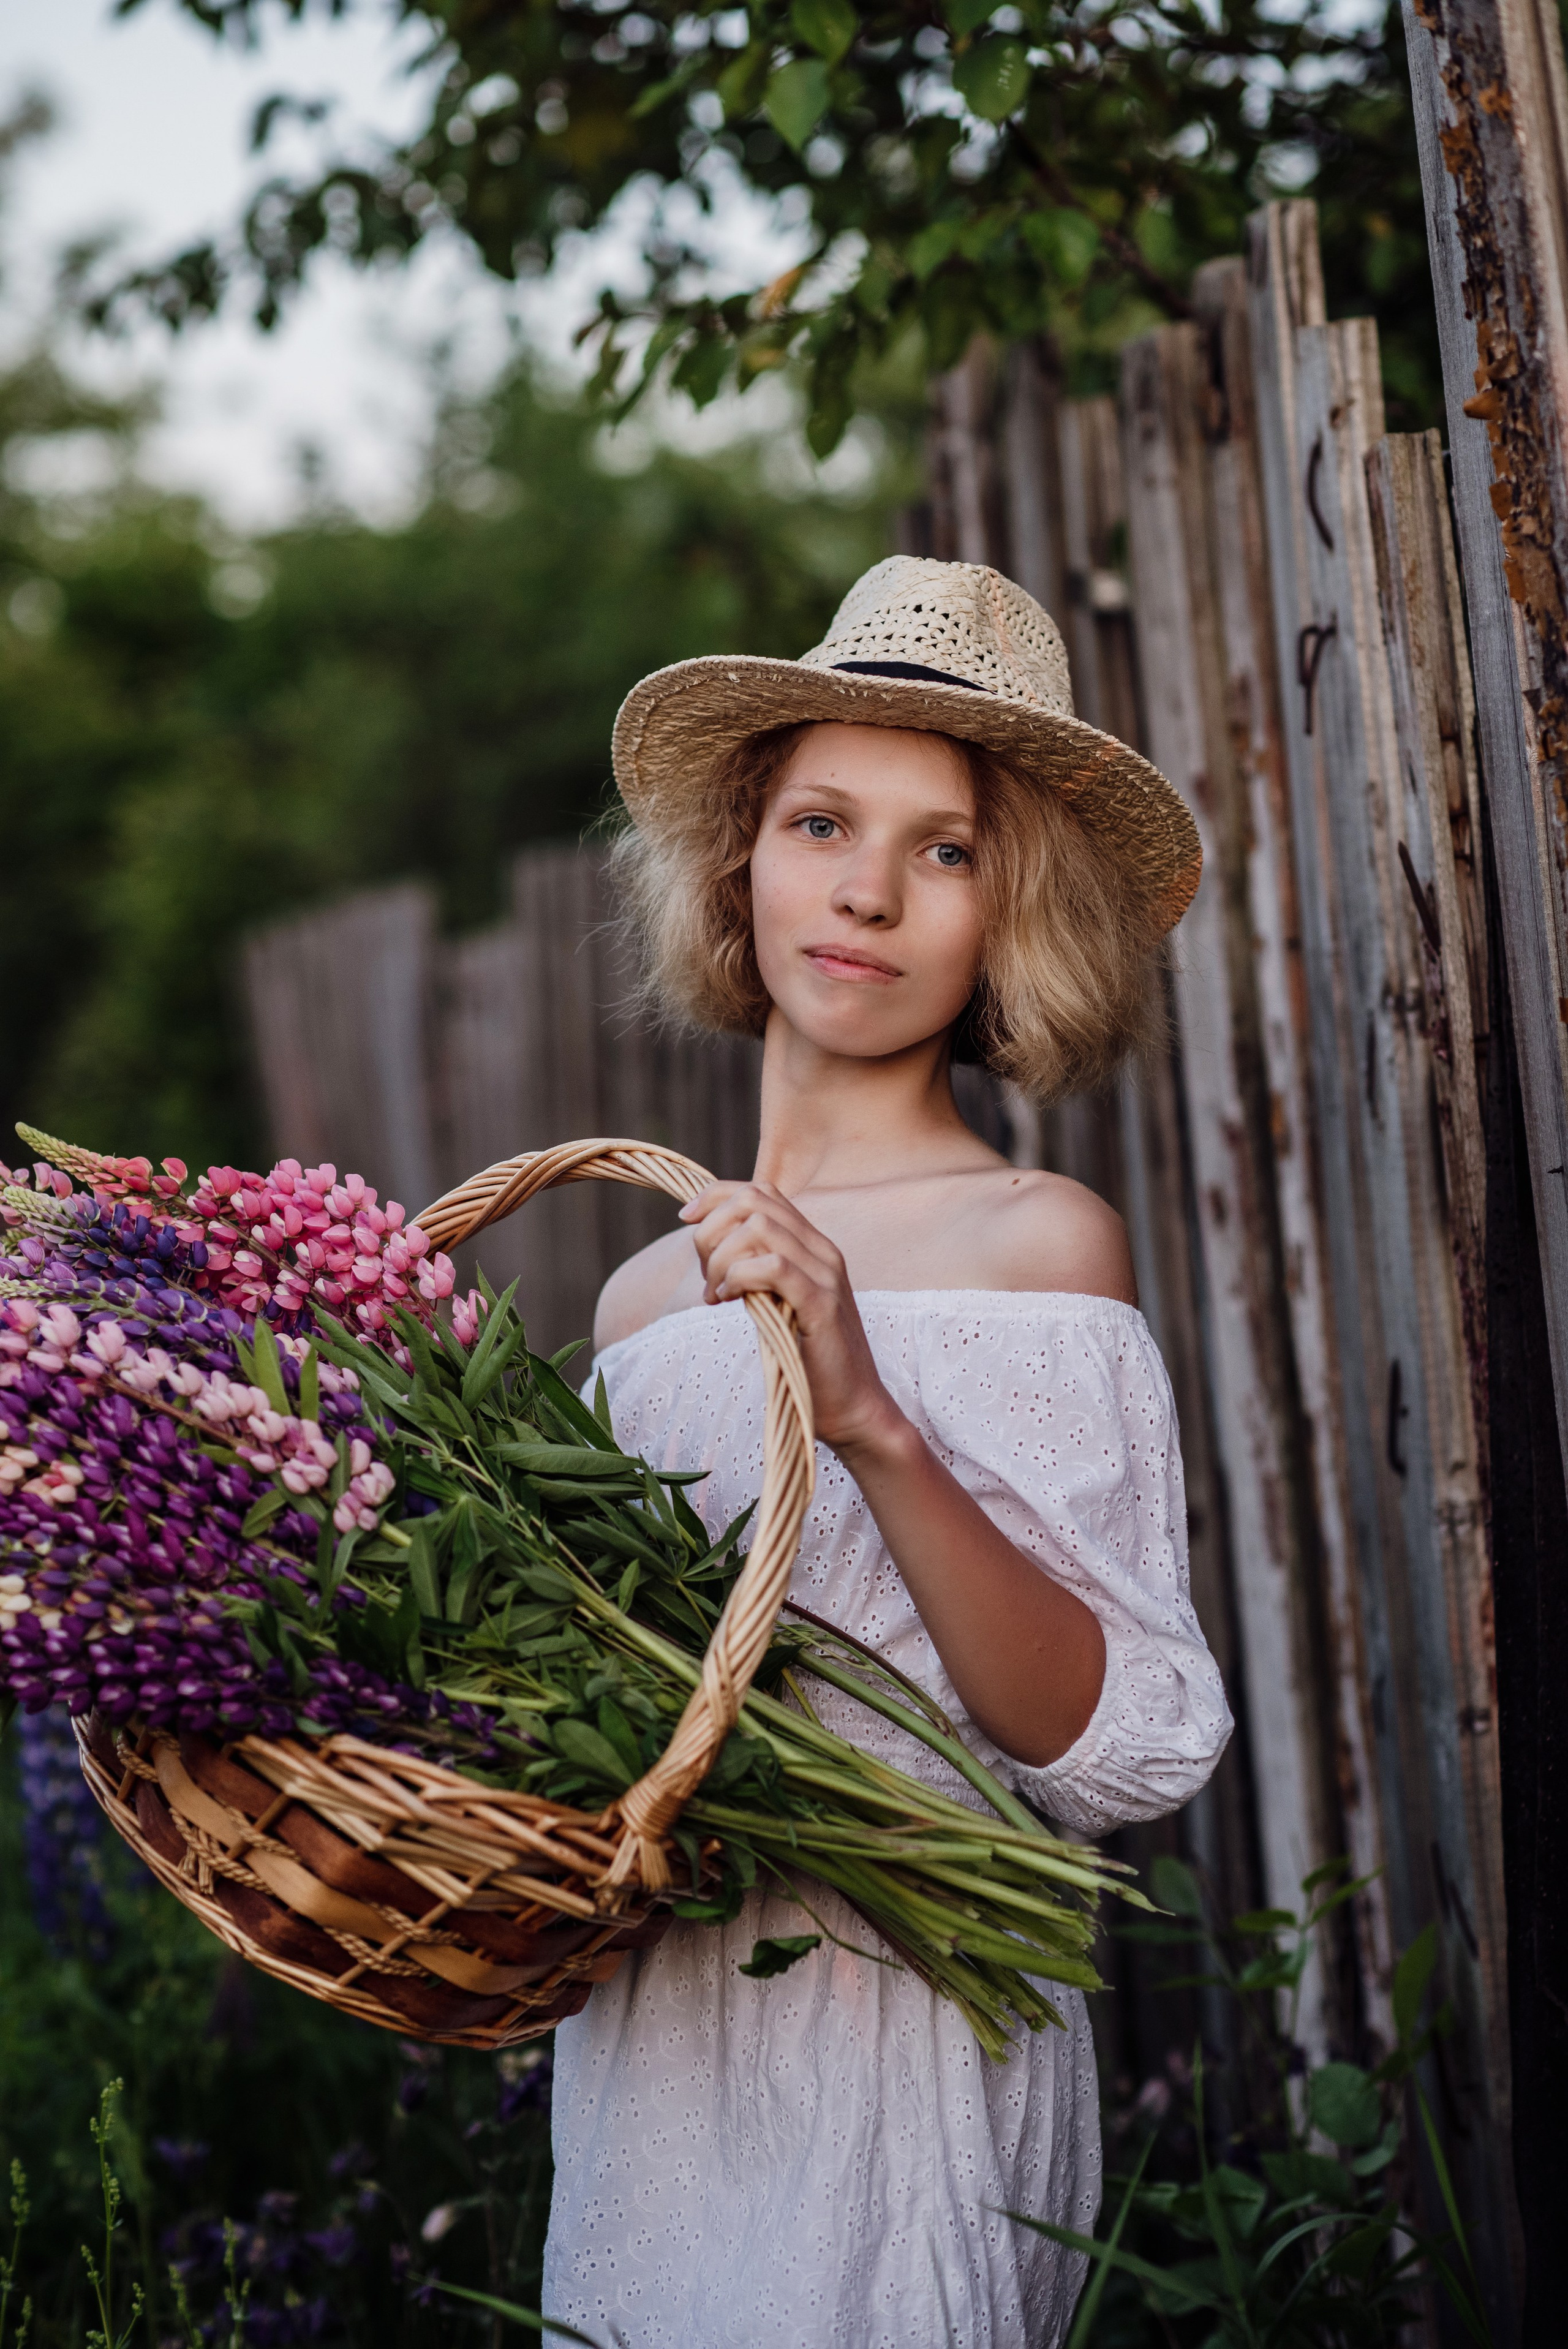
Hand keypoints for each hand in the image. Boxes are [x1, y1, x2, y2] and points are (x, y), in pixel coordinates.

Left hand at [678, 1182, 902, 1454]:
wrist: (852, 1405)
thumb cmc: (808, 1357)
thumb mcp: (778, 1303)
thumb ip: (756, 1272)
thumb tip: (710, 1250)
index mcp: (812, 1244)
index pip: (760, 1190)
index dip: (715, 1196)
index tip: (686, 1220)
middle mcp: (822, 1249)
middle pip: (753, 1201)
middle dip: (712, 1231)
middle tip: (707, 1277)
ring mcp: (826, 1274)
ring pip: (758, 1228)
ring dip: (721, 1258)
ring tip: (717, 1294)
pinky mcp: (822, 1304)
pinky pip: (773, 1267)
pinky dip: (739, 1277)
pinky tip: (729, 1301)